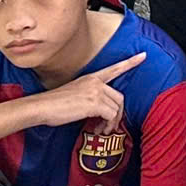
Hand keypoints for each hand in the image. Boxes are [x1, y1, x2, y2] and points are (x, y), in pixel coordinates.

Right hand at [29, 52, 143, 129]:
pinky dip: (106, 125)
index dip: (130, 62)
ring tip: (101, 129)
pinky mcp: (94, 103)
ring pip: (116, 108)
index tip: (143, 55)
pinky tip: (97, 129)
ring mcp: (96, 92)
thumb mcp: (74, 93)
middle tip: (108, 126)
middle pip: (119, 97)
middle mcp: (96, 82)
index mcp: (91, 78)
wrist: (41, 107)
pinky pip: (110, 116)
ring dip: (111, 122)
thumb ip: (90, 96)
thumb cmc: (54, 104)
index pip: (114, 68)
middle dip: (117, 114)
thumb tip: (100, 110)